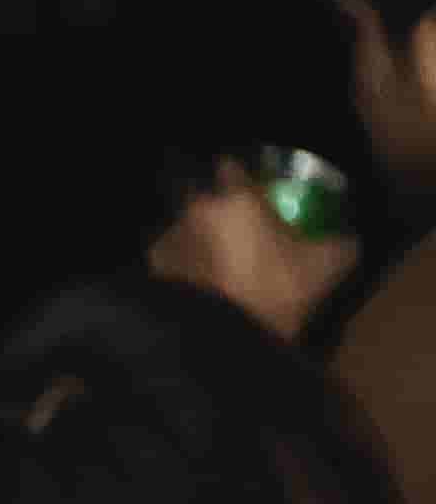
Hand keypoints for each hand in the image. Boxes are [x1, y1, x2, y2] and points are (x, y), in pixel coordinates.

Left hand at [144, 158, 357, 341]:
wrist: (222, 337)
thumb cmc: (278, 291)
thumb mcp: (328, 265)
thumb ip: (342, 242)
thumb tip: (350, 237)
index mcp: (238, 198)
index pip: (231, 166)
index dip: (240, 175)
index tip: (251, 189)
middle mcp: (195, 209)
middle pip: (201, 195)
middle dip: (214, 207)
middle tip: (236, 228)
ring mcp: (168, 237)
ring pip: (183, 226)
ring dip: (197, 236)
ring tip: (215, 261)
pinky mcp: (153, 267)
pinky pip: (170, 256)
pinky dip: (182, 263)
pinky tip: (197, 281)